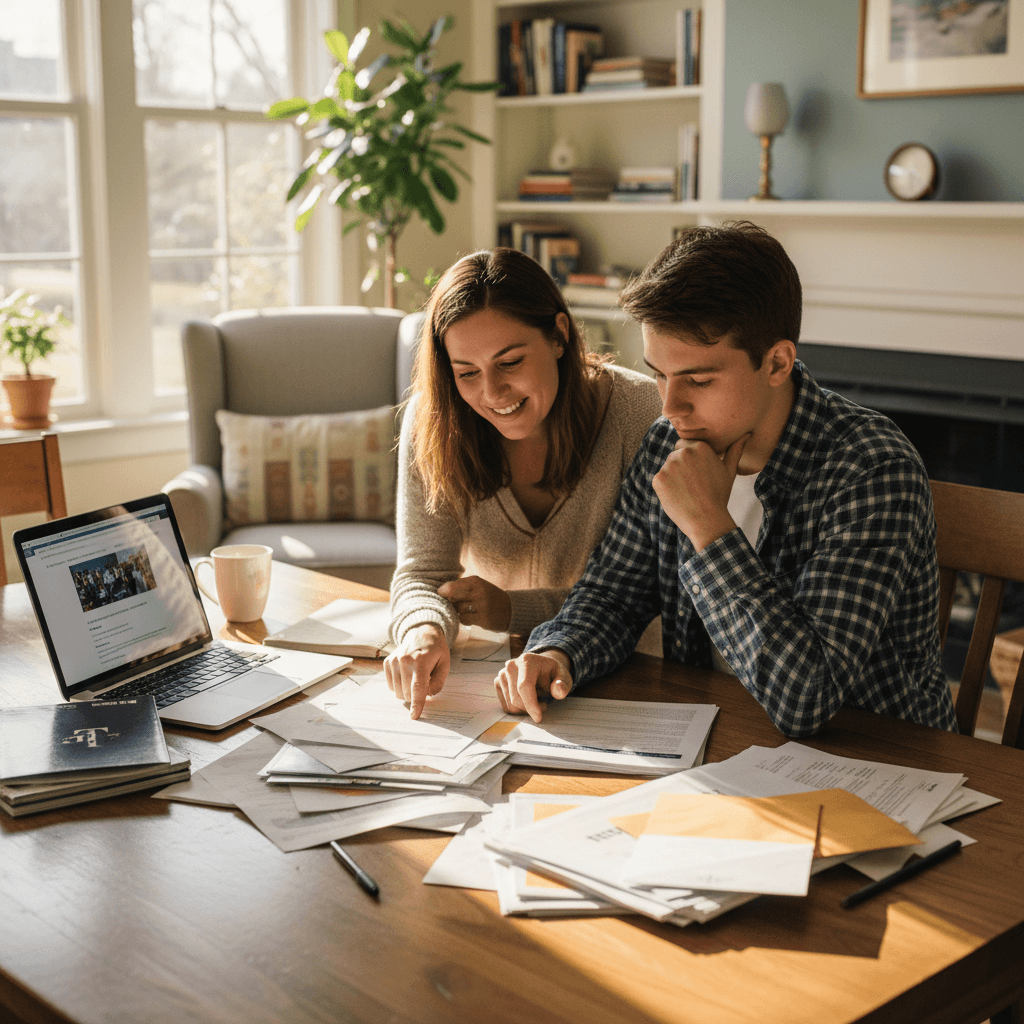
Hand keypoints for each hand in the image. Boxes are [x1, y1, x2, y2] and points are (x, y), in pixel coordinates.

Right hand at [383, 623, 449, 719]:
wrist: (421, 632)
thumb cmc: (435, 650)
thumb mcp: (445, 663)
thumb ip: (438, 682)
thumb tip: (427, 695)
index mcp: (421, 661)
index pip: (417, 687)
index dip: (417, 704)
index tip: (414, 716)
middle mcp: (405, 660)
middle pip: (407, 693)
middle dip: (416, 695)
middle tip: (424, 682)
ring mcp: (394, 661)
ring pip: (397, 691)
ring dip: (407, 691)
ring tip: (415, 677)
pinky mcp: (387, 662)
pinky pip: (390, 685)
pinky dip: (399, 686)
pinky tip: (407, 675)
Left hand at [437, 575, 511, 631]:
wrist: (510, 609)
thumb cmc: (488, 596)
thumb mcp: (477, 586)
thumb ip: (460, 586)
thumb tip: (440, 592)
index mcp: (476, 582)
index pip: (450, 587)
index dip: (443, 592)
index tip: (441, 594)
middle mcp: (479, 593)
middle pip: (453, 599)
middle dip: (451, 602)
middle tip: (456, 602)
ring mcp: (482, 607)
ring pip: (458, 610)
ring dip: (459, 611)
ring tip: (469, 609)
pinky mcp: (484, 619)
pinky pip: (464, 619)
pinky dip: (465, 619)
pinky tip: (472, 617)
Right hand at [494, 650, 572, 722]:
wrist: (541, 668)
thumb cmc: (552, 674)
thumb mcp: (564, 677)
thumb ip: (563, 685)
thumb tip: (558, 691)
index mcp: (527, 660)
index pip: (524, 686)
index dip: (530, 704)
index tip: (538, 717)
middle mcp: (511, 666)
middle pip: (516, 698)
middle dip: (531, 708)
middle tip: (544, 705)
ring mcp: (502, 674)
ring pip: (510, 704)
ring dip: (525, 709)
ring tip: (537, 700)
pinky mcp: (498, 683)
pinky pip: (506, 706)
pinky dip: (518, 709)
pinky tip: (526, 700)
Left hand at [653, 433, 749, 550]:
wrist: (706, 520)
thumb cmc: (719, 495)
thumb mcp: (729, 470)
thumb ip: (735, 450)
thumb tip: (746, 434)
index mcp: (700, 447)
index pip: (685, 445)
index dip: (691, 459)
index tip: (697, 473)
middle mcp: (683, 452)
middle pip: (675, 455)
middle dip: (681, 466)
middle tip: (693, 484)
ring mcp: (669, 465)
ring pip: (667, 468)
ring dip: (673, 476)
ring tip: (687, 491)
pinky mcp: (658, 479)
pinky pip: (659, 480)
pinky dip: (665, 488)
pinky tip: (677, 497)